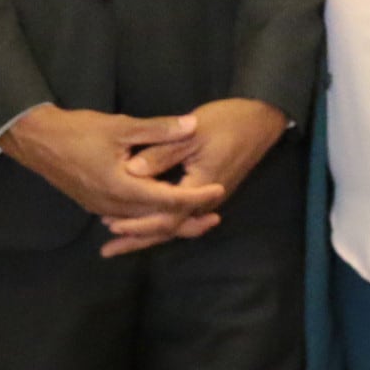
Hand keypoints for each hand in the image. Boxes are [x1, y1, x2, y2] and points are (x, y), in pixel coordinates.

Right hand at [3, 104, 227, 232]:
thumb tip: (192, 125)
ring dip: (168, 220)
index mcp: (123, 189)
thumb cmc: (78, 131)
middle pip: (157, 220)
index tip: (220, 189)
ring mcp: (102, 209)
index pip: (168, 199)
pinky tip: (159, 211)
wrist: (37, 141)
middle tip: (216, 215)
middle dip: (187, 218)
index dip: (196, 196)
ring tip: (194, 216)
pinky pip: (128, 218)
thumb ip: (158, 129)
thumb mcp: (121, 126)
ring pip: (142, 222)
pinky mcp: (95, 205)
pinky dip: (147, 217)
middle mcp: (114, 207)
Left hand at [102, 99, 288, 254]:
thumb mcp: (193, 134)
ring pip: (174, 223)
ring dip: (147, 232)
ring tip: (119, 241)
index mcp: (200, 189)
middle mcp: (204, 202)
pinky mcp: (206, 192)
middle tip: (108, 250)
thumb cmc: (227, 123)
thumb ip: (163, 152)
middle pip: (168, 229)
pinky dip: (160, 219)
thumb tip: (131, 171)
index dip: (138, 224)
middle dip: (138, 239)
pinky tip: (144, 219)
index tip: (112, 225)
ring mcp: (207, 199)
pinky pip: (180, 214)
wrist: (260, 120)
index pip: (166, 217)